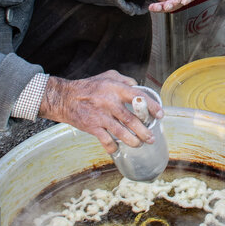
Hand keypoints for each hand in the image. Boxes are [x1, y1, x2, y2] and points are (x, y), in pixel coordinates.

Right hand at [39, 71, 161, 152]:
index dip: (151, 106)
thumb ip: (125, 80)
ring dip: (133, 141)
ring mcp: (100, 116)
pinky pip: (106, 140)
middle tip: (151, 137)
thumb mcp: (107, 76)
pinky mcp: (92, 127)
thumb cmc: (88, 87)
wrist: (64, 98)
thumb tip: (139, 87)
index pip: (138, 96)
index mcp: (115, 88)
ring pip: (121, 132)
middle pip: (131, 119)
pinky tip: (118, 149)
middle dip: (144, 131)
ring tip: (139, 144)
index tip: (160, 115)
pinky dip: (113, 147)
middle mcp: (109, 102)